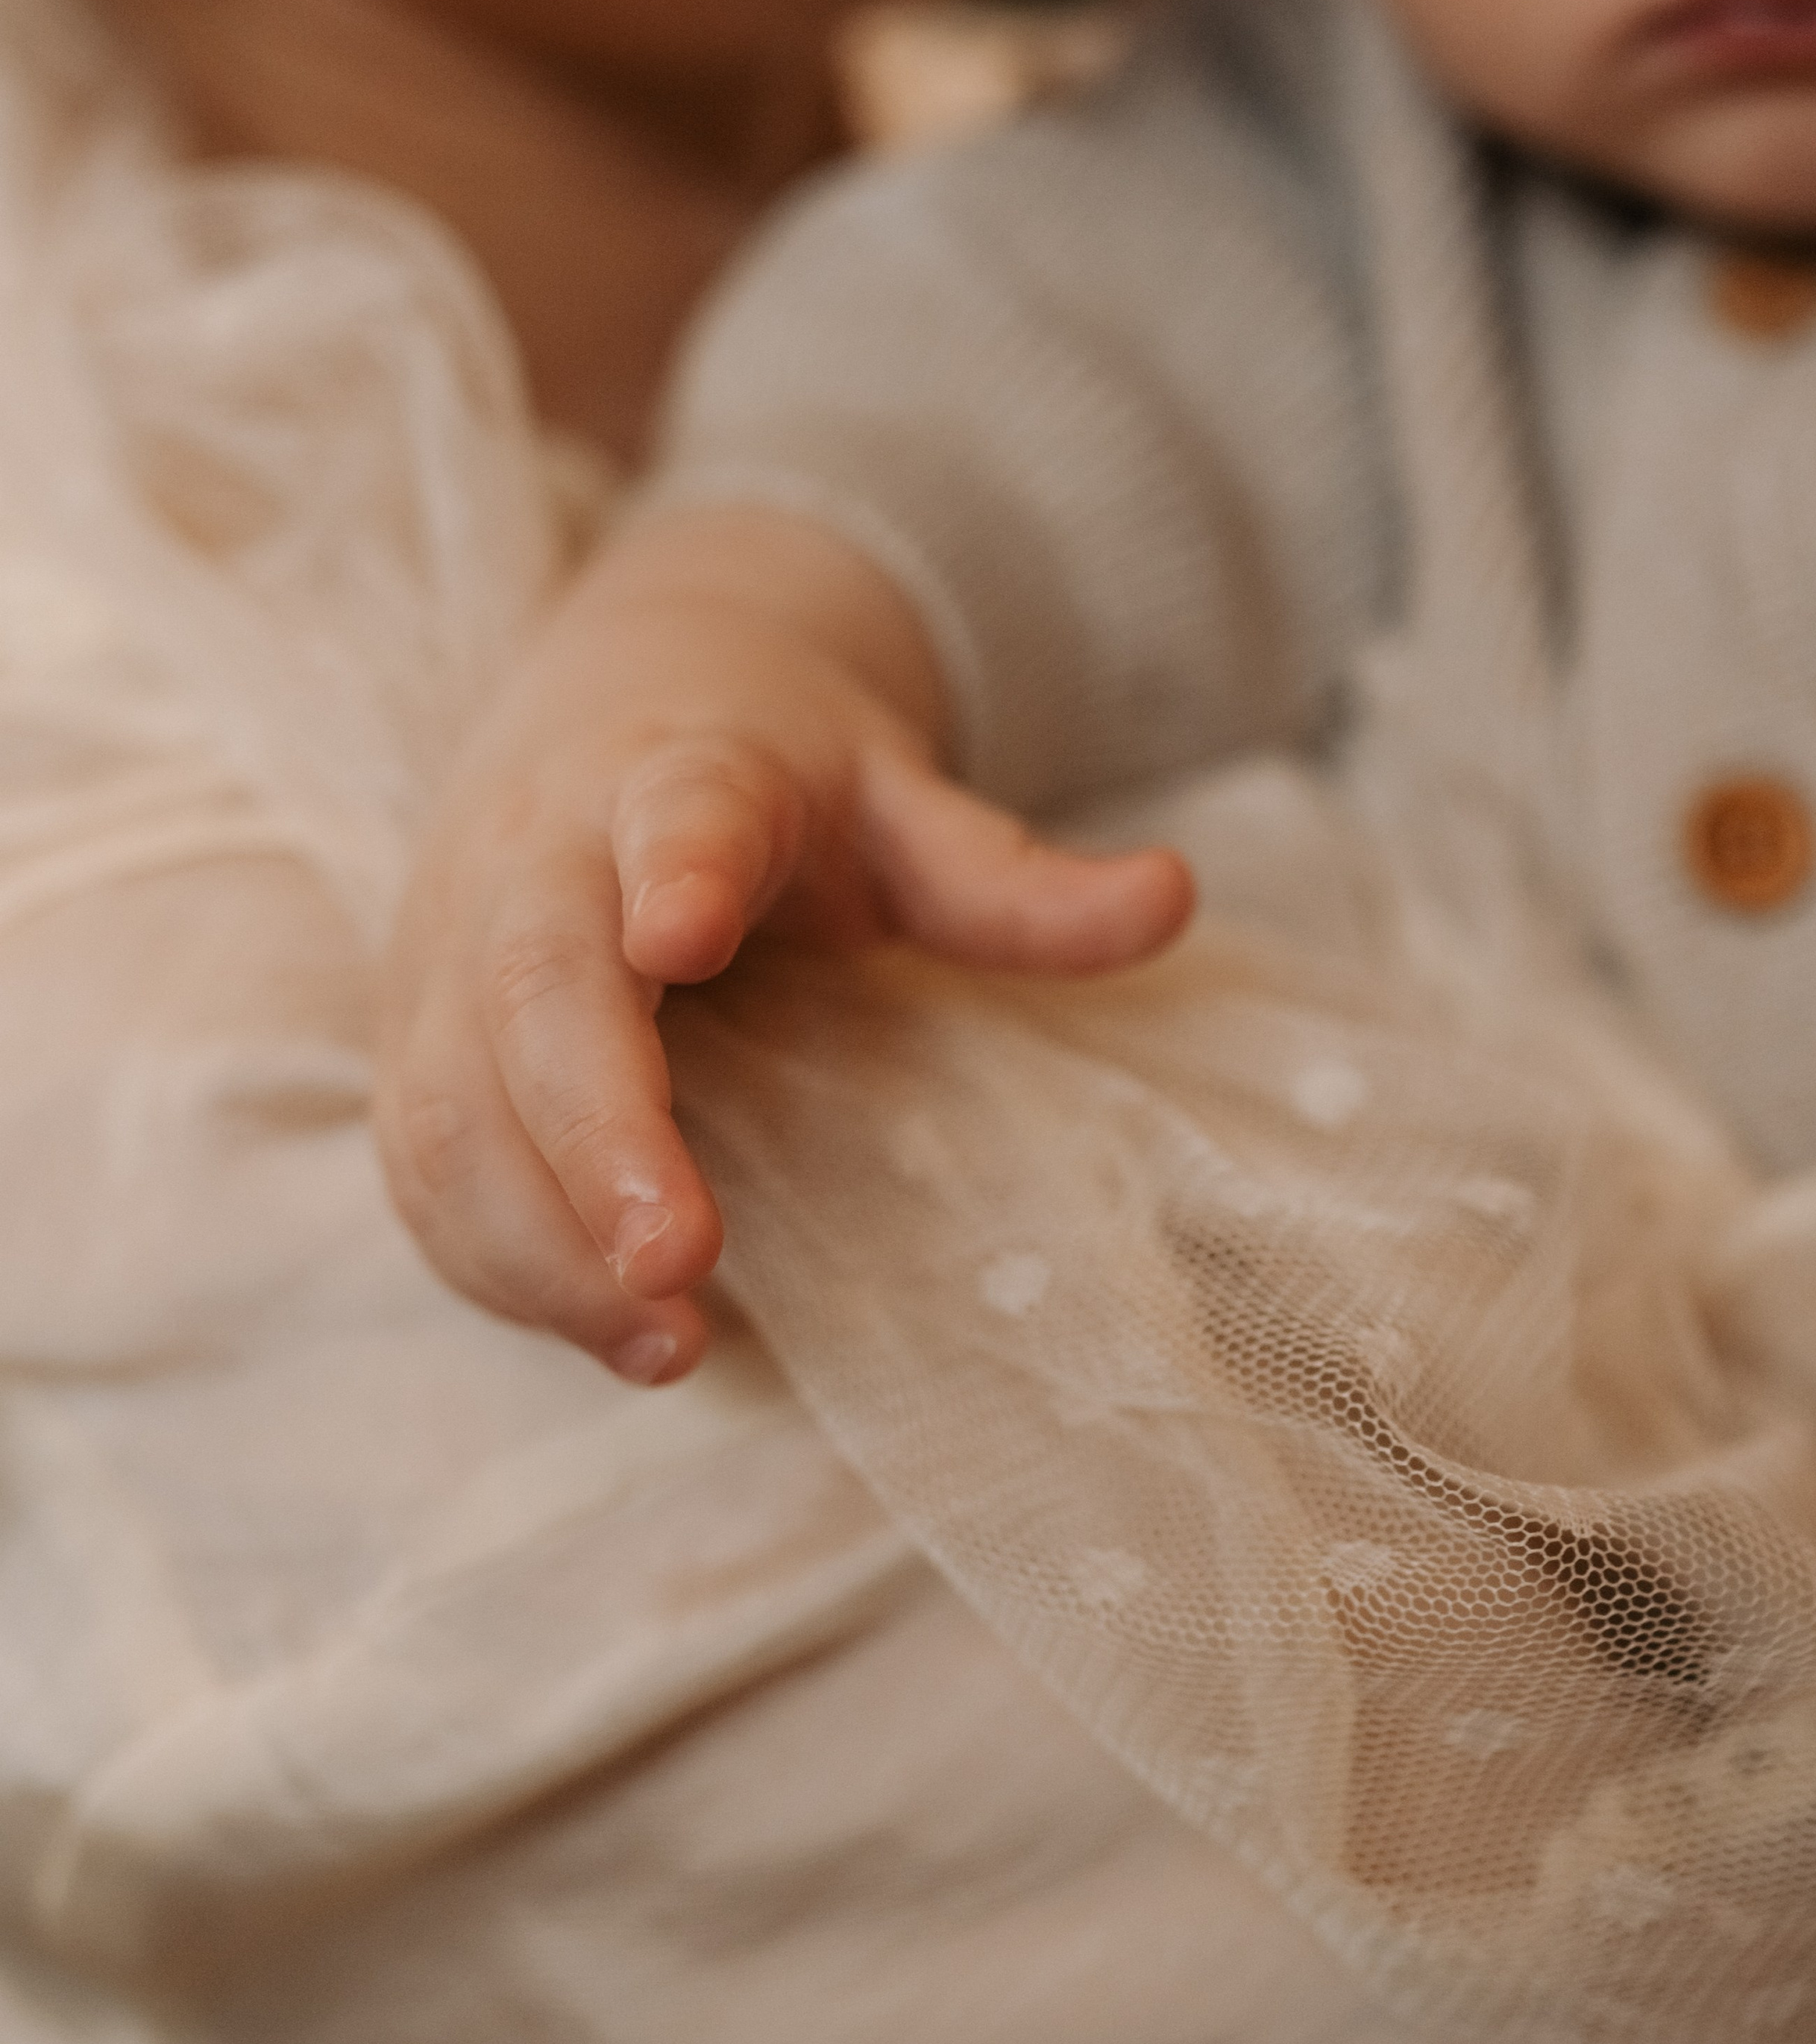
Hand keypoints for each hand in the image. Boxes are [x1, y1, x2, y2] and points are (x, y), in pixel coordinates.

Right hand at [375, 509, 1192, 1381]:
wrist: (602, 702)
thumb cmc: (767, 778)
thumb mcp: (897, 803)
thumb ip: (1011, 877)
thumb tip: (1173, 897)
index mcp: (676, 773)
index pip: (674, 812)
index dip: (675, 869)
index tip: (681, 933)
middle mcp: (538, 855)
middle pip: (530, 988)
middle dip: (590, 1131)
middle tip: (679, 1261)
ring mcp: (451, 950)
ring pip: (448, 1098)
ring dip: (536, 1235)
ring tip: (666, 1341)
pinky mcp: (414, 1036)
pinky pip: (423, 1162)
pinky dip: (497, 1259)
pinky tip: (609, 1331)